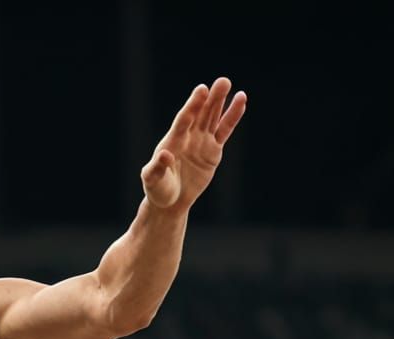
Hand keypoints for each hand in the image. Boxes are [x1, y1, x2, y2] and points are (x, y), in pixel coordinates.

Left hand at [141, 78, 246, 212]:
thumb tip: (166, 154)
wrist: (171, 201)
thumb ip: (156, 168)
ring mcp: (202, 141)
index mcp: (173, 140)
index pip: (184, 120)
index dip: (193, 105)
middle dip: (211, 98)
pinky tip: (240, 102)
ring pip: (213, 118)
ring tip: (229, 84)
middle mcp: (188, 136)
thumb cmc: (158, 190)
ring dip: (221, 102)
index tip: (202, 90)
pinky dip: (232, 117)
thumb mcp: (153, 181)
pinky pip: (224, 131)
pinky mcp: (213, 150)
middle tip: (223, 82)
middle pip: (201, 114)